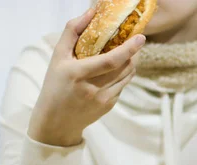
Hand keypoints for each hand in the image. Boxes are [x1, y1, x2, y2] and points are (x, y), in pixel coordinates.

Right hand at [28, 9, 145, 146]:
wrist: (57, 121)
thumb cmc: (55, 84)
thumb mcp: (57, 57)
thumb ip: (73, 32)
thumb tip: (91, 11)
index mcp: (78, 74)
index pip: (111, 60)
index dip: (129, 49)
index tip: (140, 38)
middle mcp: (93, 88)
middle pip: (125, 67)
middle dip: (134, 53)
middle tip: (136, 41)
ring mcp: (104, 99)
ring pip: (127, 76)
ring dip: (131, 62)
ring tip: (129, 52)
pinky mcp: (110, 106)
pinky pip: (123, 85)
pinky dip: (123, 75)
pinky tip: (118, 69)